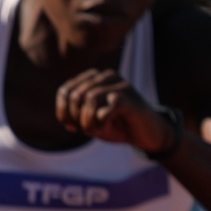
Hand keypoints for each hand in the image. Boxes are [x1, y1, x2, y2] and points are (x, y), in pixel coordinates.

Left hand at [54, 69, 178, 154]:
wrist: (147, 133)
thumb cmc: (116, 125)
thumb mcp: (90, 119)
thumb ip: (74, 112)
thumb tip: (65, 117)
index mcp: (95, 78)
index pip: (65, 91)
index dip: (63, 112)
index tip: (72, 126)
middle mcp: (108, 76)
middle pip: (75, 95)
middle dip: (75, 118)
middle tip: (87, 129)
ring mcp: (121, 86)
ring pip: (90, 98)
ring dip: (88, 121)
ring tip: (97, 129)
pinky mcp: (131, 99)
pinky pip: (106, 108)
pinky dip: (101, 122)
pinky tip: (107, 126)